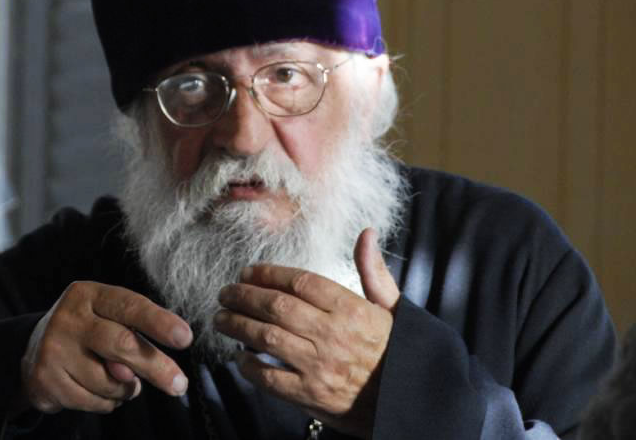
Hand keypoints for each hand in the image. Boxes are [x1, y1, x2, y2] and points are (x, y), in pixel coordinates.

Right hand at [20, 281, 192, 414]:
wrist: (34, 349)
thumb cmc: (87, 330)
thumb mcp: (107, 318)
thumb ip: (129, 336)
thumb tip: (135, 375)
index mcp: (88, 294)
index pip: (129, 306)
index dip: (158, 322)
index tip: (184, 338)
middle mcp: (69, 318)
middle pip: (121, 344)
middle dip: (155, 366)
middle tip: (178, 384)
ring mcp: (53, 349)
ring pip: (108, 381)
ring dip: (127, 389)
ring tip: (119, 378)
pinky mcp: (45, 380)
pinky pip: (93, 401)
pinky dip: (107, 402)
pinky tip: (97, 389)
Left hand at [213, 228, 400, 437]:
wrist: (413, 401)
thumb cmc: (399, 352)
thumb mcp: (394, 307)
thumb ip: (373, 271)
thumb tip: (366, 233)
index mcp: (351, 309)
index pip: (300, 282)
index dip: (268, 273)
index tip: (248, 272)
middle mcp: (333, 335)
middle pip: (276, 307)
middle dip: (243, 296)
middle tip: (225, 293)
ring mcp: (320, 366)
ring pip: (267, 338)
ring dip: (238, 325)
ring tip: (222, 319)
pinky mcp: (312, 395)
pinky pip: (271, 378)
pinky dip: (250, 366)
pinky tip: (240, 357)